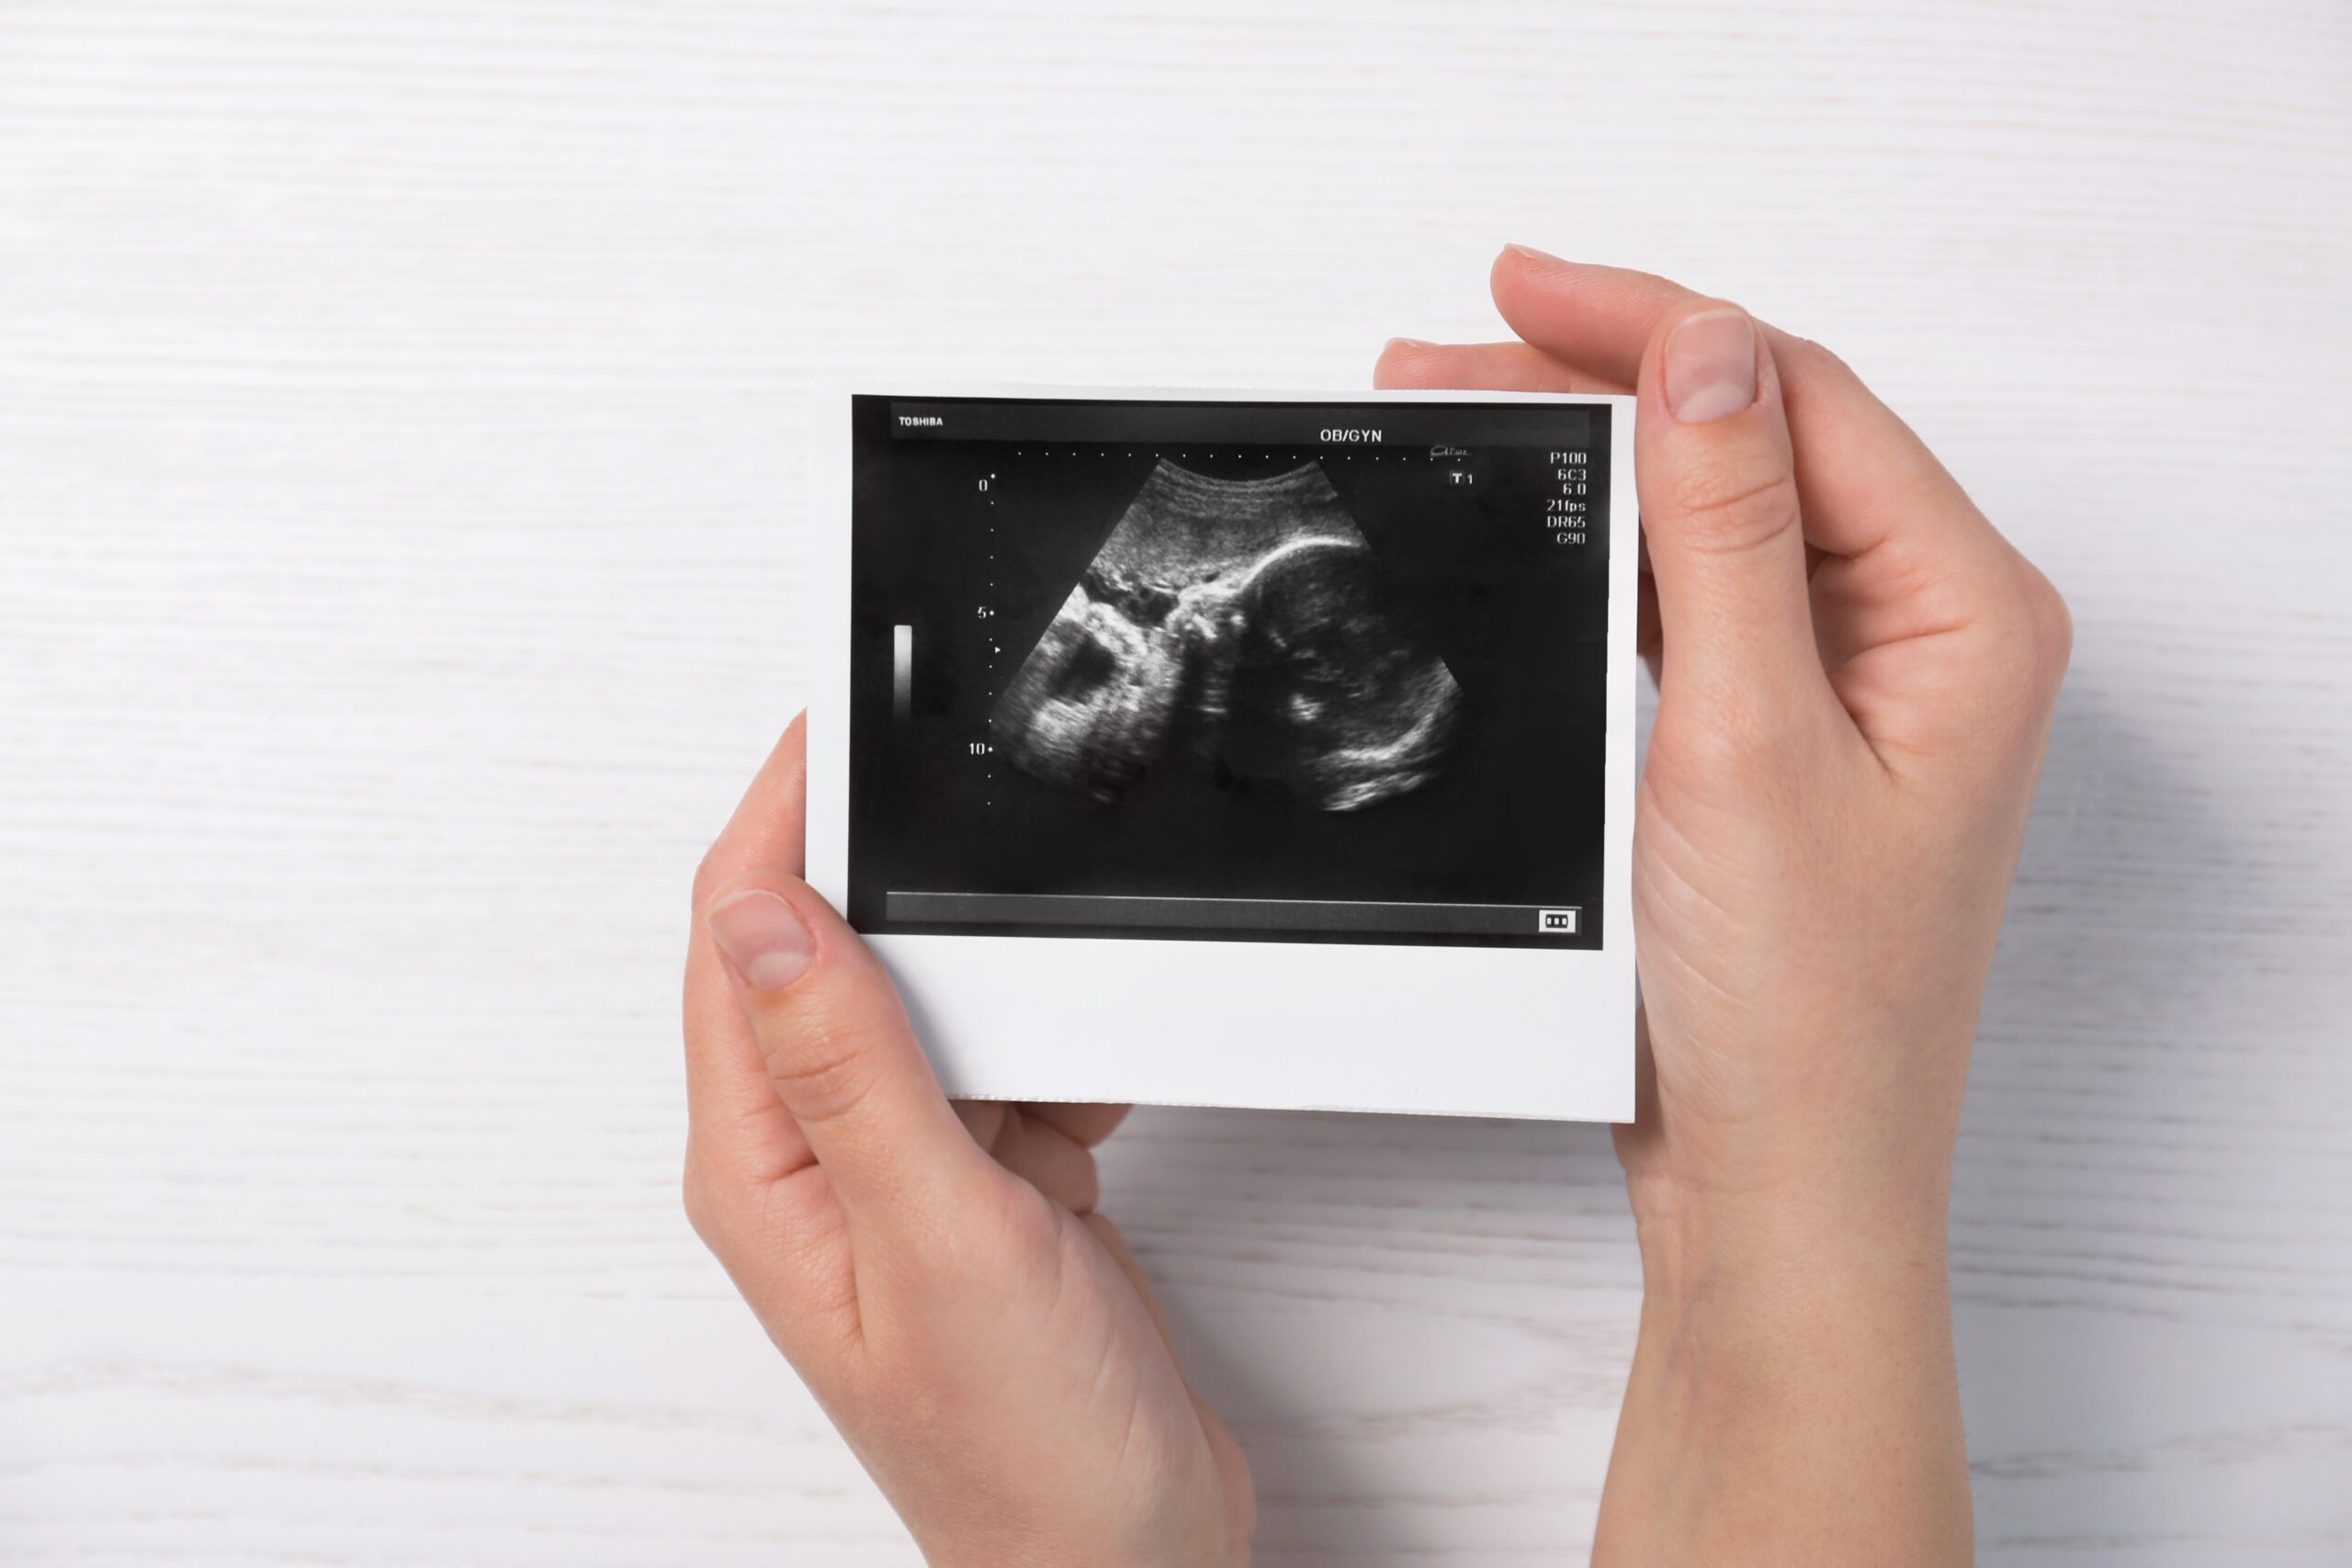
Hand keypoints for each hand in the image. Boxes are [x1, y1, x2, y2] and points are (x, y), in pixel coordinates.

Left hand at [682, 716, 1252, 1567]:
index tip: (845, 725)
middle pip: (834, 951)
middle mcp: (816, 1161)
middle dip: (914, 890)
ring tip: (1055, 1021)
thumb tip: (764, 913)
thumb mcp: (941, 1235)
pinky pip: (1008, 1064)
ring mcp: (904, 1174)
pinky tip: (1090, 1105)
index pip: (739, 939)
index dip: (783, 817)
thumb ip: (852, 1067)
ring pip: (934, 1003)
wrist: (1127, 1559)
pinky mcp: (984, 1188)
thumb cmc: (1025, 1449)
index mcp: (765, 1166)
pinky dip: (1061, 1057)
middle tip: (983, 836)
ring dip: (1004, 988)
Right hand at [1379, 248, 2068, 1563]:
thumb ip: (1729, 529)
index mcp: (1966, 613)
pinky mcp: (1777, 738)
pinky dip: (1609, 555)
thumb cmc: (1797, 1013)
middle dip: (1607, 383)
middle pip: (1758, 440)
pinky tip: (1538, 530)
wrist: (1772, 1184)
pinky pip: (1694, 601)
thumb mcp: (1749, 739)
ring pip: (1716, 516)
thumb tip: (1704, 350)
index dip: (1656, 324)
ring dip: (1597, 463)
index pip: (1800, 399)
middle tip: (1458, 350)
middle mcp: (1922, 636)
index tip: (1524, 290)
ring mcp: (1849, 688)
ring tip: (1470, 417)